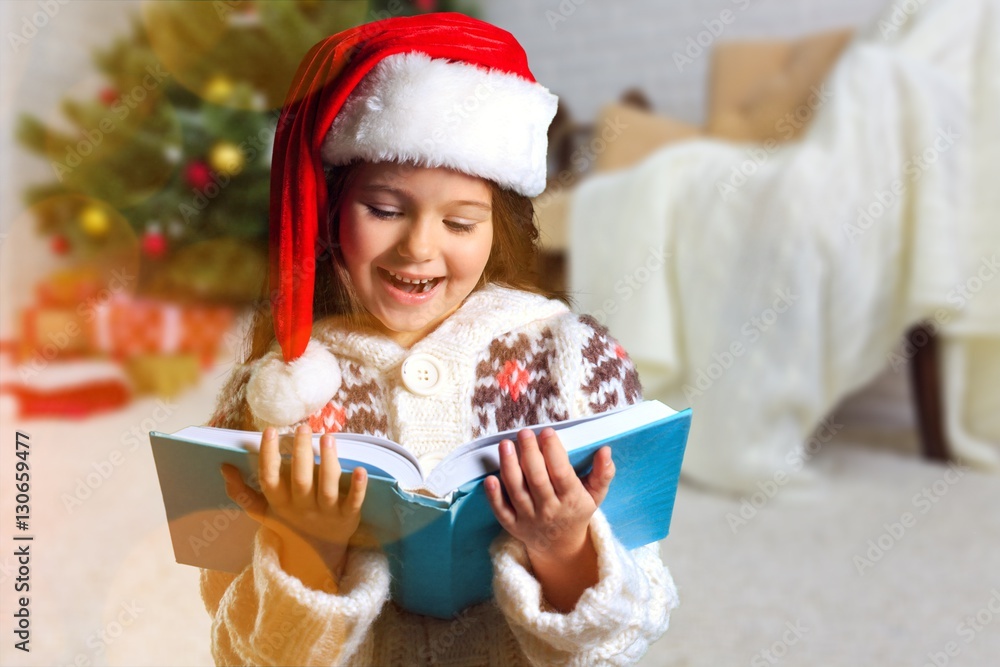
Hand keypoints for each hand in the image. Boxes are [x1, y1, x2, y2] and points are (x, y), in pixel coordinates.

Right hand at [221, 424, 367, 587]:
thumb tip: (224, 467)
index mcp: (280, 503)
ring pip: (327, 487)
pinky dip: (358, 488)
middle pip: (300, 479)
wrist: (315, 557)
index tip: (270, 430)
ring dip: (328, 462)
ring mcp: (325, 513)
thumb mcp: (263, 511)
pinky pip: (353, 502)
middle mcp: (301, 507)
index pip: (270, 478)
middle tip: (303, 428)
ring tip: (328, 437)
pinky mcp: (348, 518)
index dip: (268, 455)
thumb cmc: (288, 524)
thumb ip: (242, 492)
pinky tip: (361, 470)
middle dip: (301, 453)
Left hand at [484, 427, 613, 598]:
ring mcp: (529, 518)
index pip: (561, 474)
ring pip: (517, 491)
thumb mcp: (595, 495)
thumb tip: (605, 450)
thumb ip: (603, 473)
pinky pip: (501, 511)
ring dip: (509, 466)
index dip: (554, 452)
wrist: (561, 546)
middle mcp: (549, 509)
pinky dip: (494, 496)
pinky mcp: (512, 525)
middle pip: (537, 480)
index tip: (547, 432)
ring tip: (505, 444)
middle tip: (524, 433)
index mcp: (571, 499)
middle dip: (530, 454)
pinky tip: (489, 478)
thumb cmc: (577, 511)